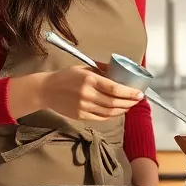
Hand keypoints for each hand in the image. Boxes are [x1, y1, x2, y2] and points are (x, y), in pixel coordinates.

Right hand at [10, 66, 143, 121]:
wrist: (46, 90)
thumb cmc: (66, 76)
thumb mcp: (83, 68)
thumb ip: (101, 70)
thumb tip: (120, 71)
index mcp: (89, 80)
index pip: (115, 89)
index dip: (130, 93)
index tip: (140, 93)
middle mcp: (87, 94)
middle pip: (114, 102)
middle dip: (130, 102)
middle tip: (138, 100)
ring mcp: (83, 107)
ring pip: (109, 112)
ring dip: (123, 109)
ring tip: (130, 105)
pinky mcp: (80, 115)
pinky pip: (101, 117)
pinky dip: (112, 115)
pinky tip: (118, 111)